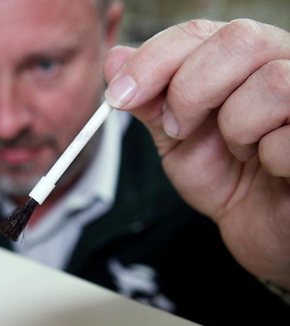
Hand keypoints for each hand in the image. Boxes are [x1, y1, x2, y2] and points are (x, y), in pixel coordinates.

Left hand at [104, 19, 289, 288]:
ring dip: (236, 128)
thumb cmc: (226, 178)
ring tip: (240, 151)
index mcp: (243, 58)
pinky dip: (269, 157)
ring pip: (272, 83)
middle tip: (179, 129)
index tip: (119, 96)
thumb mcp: (176, 138)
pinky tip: (271, 166)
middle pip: (238, 40)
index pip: (198, 32)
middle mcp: (284, 63)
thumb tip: (116, 58)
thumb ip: (149, 99)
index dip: (152, 60)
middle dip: (190, 91)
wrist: (259, 228)